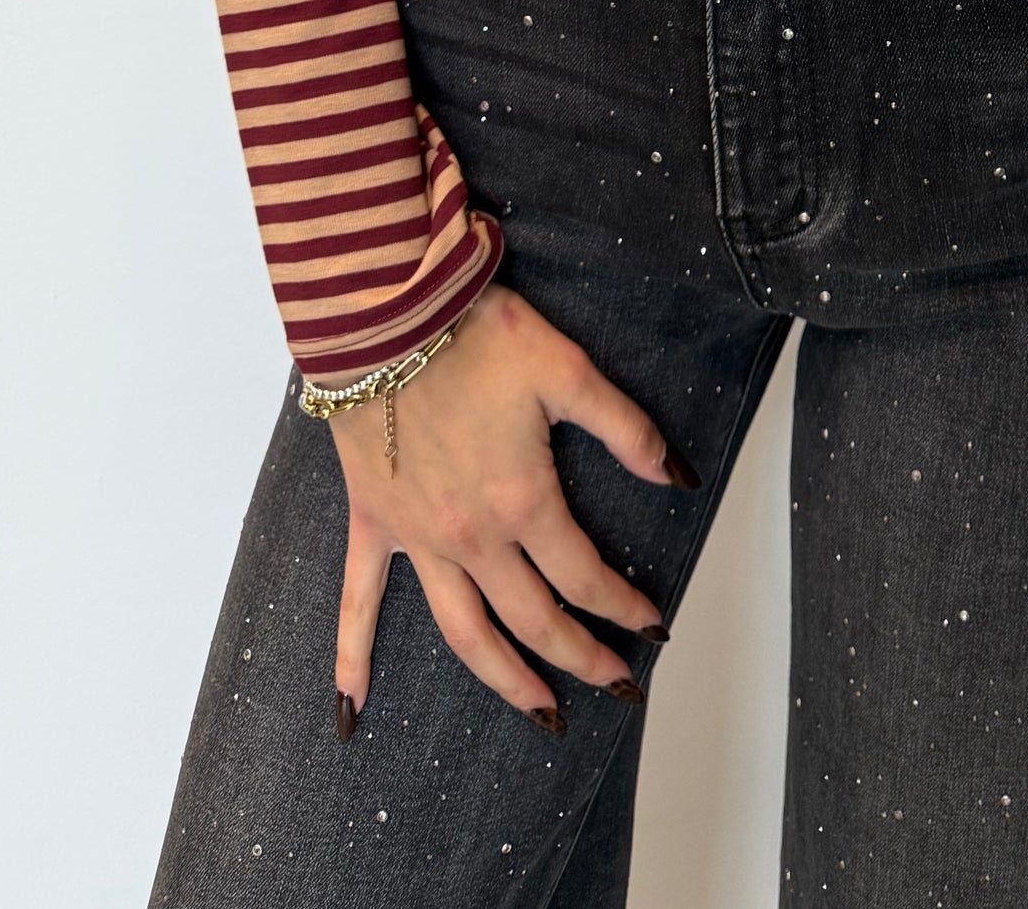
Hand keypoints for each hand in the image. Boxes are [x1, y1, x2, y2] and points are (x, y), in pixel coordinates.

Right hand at [330, 283, 696, 734]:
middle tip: (617, 685)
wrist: (386, 315)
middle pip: (534, 620)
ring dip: (504, 679)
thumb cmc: (476, 335)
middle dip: (581, 658)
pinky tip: (356, 706)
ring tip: (540, 711)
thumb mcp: (569, 369)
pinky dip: (354, 656)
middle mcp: (472, 537)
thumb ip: (625, 428)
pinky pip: (359, 602)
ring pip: (465, 632)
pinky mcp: (373, 523)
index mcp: (524, 501)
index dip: (625, 607)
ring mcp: (417, 538)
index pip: (586, 576)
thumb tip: (674, 479)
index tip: (653, 628)